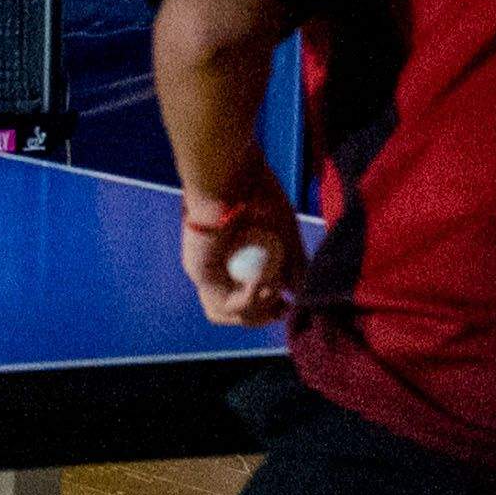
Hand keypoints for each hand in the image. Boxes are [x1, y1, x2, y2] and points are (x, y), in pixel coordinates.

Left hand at [179, 157, 304, 326]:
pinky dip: (251, 298)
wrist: (230, 177)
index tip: (286, 305)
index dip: (264, 310)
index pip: (241, 301)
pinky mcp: (199, 272)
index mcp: (231, 259)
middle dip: (261, 317)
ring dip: (257, 310)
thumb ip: (292, 265)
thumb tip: (296, 293)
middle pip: (232, 315)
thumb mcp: (285, 235)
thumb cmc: (258, 195)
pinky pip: (227, 303)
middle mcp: (214, 268)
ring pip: (226, 314)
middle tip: (281, 308)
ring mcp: (204, 271)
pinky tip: (263, 282)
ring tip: (271, 289)